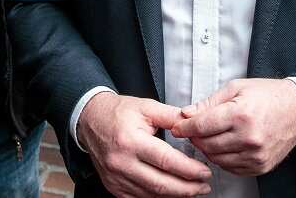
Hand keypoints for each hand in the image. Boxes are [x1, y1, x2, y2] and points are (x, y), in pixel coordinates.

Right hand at [78, 92, 210, 197]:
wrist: (91, 120)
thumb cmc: (118, 113)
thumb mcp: (146, 107)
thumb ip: (172, 116)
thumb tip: (194, 123)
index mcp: (130, 141)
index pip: (166, 160)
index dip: (188, 169)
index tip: (205, 172)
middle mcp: (121, 162)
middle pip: (160, 184)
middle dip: (187, 188)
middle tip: (204, 186)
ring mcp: (116, 178)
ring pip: (151, 195)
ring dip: (175, 195)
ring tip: (193, 190)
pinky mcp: (114, 187)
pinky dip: (158, 197)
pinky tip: (172, 193)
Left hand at [170, 78, 295, 176]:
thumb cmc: (269, 96)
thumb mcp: (236, 88)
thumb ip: (209, 102)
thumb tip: (186, 113)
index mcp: (240, 114)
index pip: (201, 126)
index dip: (184, 127)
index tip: (178, 127)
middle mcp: (248, 137)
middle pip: (206, 145)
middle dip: (195, 137)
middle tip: (195, 129)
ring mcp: (255, 155)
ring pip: (216, 159)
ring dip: (208, 149)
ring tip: (212, 135)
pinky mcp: (260, 166)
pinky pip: (231, 168)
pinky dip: (223, 158)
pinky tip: (227, 145)